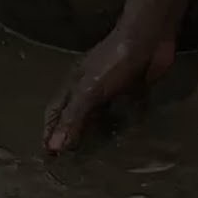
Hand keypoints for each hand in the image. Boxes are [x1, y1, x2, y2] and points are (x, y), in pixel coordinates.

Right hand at [42, 29, 174, 152]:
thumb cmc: (115, 61)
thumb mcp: (90, 90)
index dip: (51, 131)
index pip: (56, 112)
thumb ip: (74, 117)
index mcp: (74, 84)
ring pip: (99, 113)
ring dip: (96, 130)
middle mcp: (89, 86)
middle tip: (70, 159)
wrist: (149, 37)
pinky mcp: (132, 88)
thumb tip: (54, 145)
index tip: (49, 156)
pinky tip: (124, 136)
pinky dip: (120, 123)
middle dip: (71, 133)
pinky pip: (122, 110)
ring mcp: (111, 87)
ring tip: (95, 154)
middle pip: (76, 113)